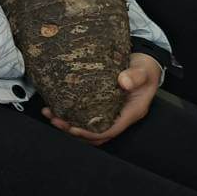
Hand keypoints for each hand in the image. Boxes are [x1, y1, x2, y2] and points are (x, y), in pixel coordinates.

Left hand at [44, 53, 160, 144]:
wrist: (144, 62)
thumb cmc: (146, 69)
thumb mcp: (143, 71)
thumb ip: (135, 76)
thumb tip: (124, 81)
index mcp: (131, 112)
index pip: (109, 130)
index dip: (90, 133)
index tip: (73, 128)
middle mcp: (119, 115)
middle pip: (95, 133)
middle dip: (74, 130)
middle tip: (56, 120)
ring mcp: (110, 111)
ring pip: (88, 126)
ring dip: (69, 123)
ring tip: (51, 113)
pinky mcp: (101, 104)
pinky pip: (85, 114)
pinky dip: (71, 113)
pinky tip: (57, 105)